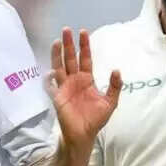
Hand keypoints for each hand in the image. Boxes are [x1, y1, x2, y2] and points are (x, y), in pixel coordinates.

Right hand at [48, 28, 121, 153]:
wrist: (84, 135)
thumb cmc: (96, 119)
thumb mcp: (110, 103)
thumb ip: (114, 87)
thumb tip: (117, 70)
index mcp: (87, 79)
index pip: (85, 59)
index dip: (84, 46)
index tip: (83, 32)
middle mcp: (74, 80)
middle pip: (70, 58)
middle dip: (69, 45)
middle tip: (66, 29)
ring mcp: (64, 87)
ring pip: (59, 67)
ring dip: (57, 55)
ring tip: (57, 41)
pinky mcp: (57, 97)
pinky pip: (51, 85)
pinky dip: (49, 78)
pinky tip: (50, 71)